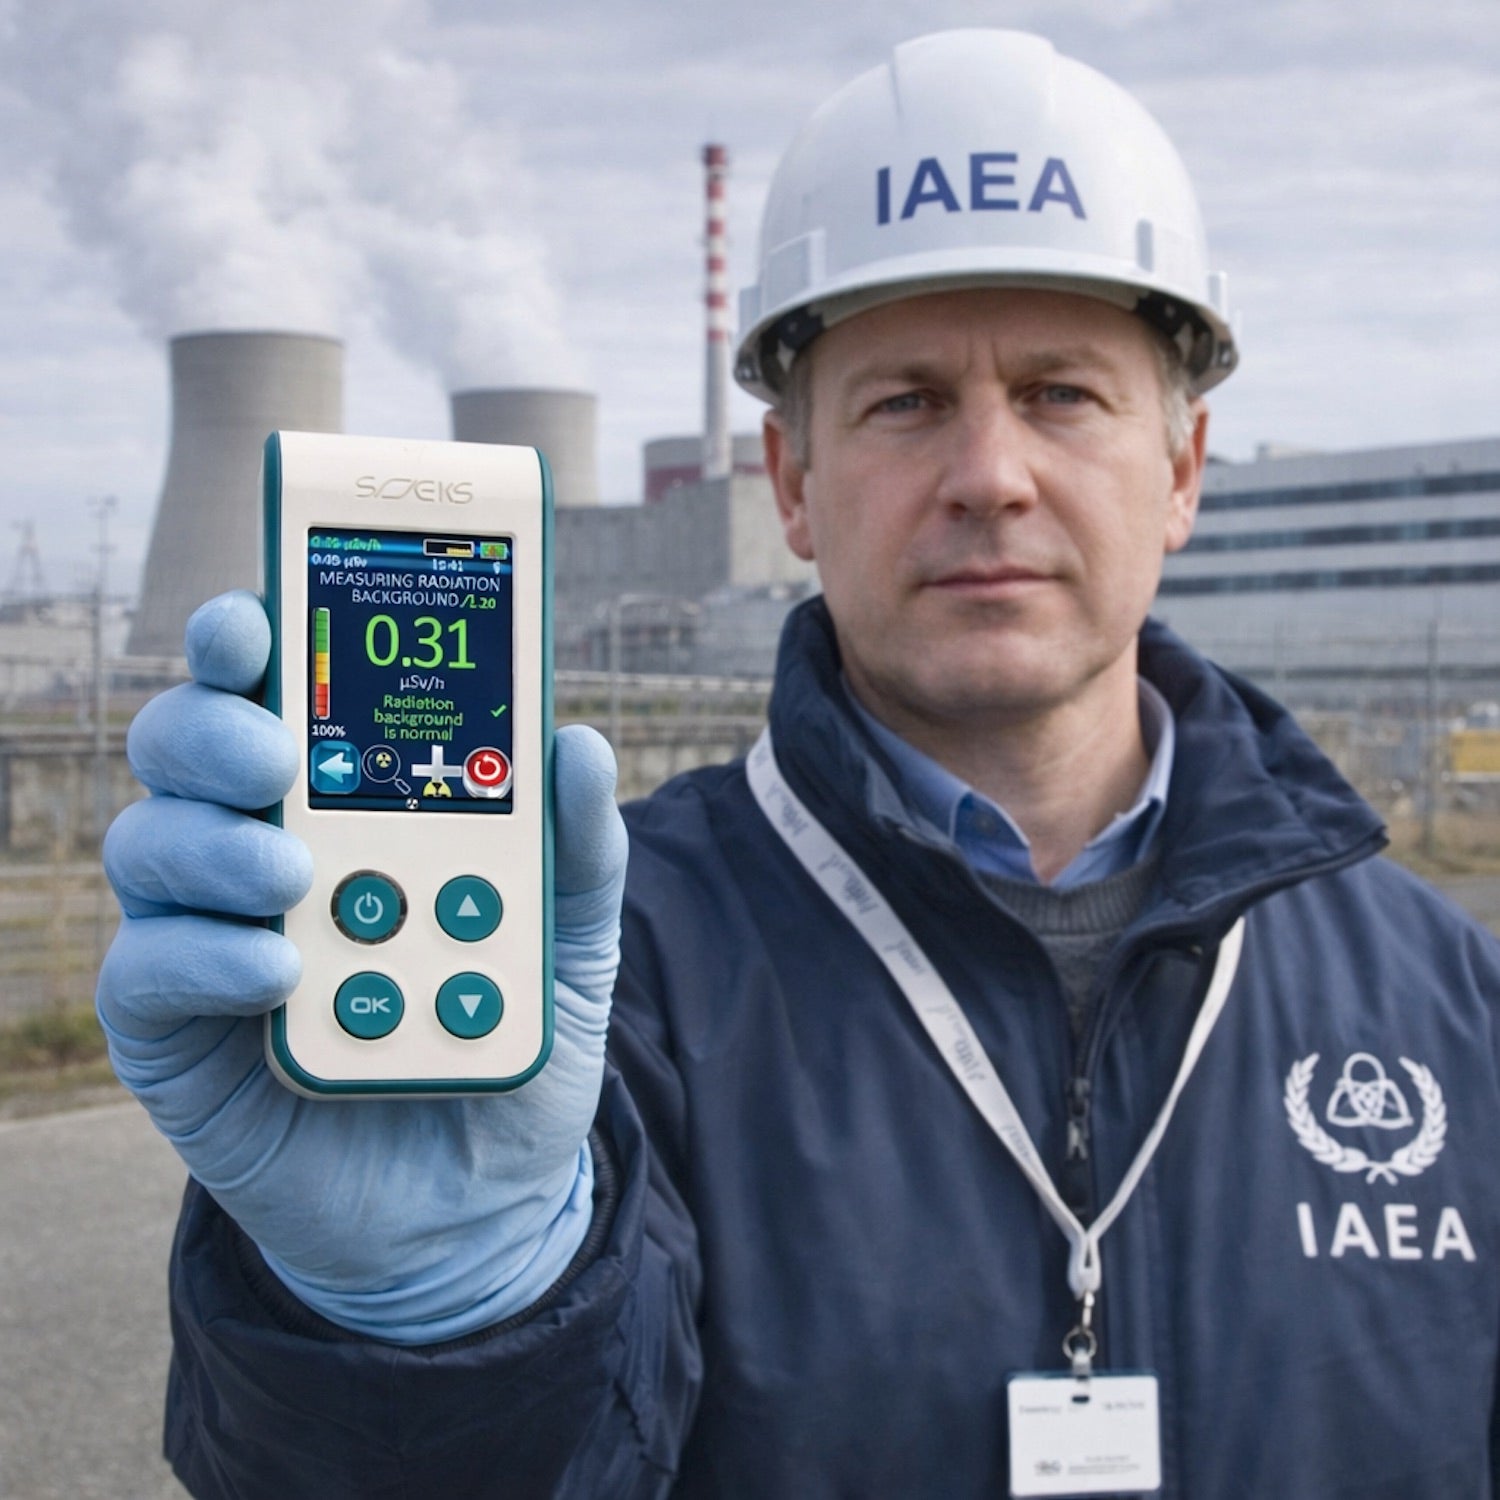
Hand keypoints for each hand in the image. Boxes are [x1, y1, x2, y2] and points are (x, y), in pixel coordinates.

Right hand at [97, 590, 626, 1342]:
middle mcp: (259, 854)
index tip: (261, 615)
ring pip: (153, 846)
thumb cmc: (500, 1043)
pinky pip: (150, 972)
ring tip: (298, 875)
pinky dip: (203, 958)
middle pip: (189, 749)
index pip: (276, 701)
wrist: (475, 1205)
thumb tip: (580, 742)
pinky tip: (276, 970)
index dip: (251, 645)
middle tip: (280, 753)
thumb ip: (576, 852)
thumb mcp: (567, 945)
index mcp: (342, 811)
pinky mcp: (176, 1035)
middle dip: (217, 728)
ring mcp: (210, 939)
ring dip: (216, 844)